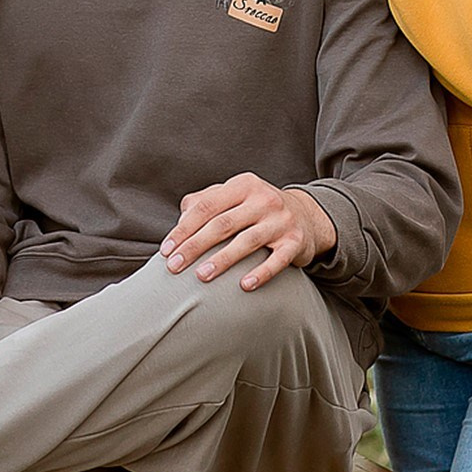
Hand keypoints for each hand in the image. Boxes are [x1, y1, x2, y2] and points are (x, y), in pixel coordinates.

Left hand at [158, 172, 335, 291]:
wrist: (306, 216)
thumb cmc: (257, 209)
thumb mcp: (235, 197)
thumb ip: (205, 202)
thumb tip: (180, 221)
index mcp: (243, 185)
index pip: (207, 207)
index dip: (184, 229)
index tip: (166, 249)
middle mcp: (263, 199)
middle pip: (222, 224)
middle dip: (195, 246)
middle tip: (174, 266)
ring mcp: (281, 220)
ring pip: (247, 241)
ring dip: (222, 260)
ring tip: (201, 276)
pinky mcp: (295, 241)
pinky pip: (277, 260)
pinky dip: (261, 273)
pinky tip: (244, 286)